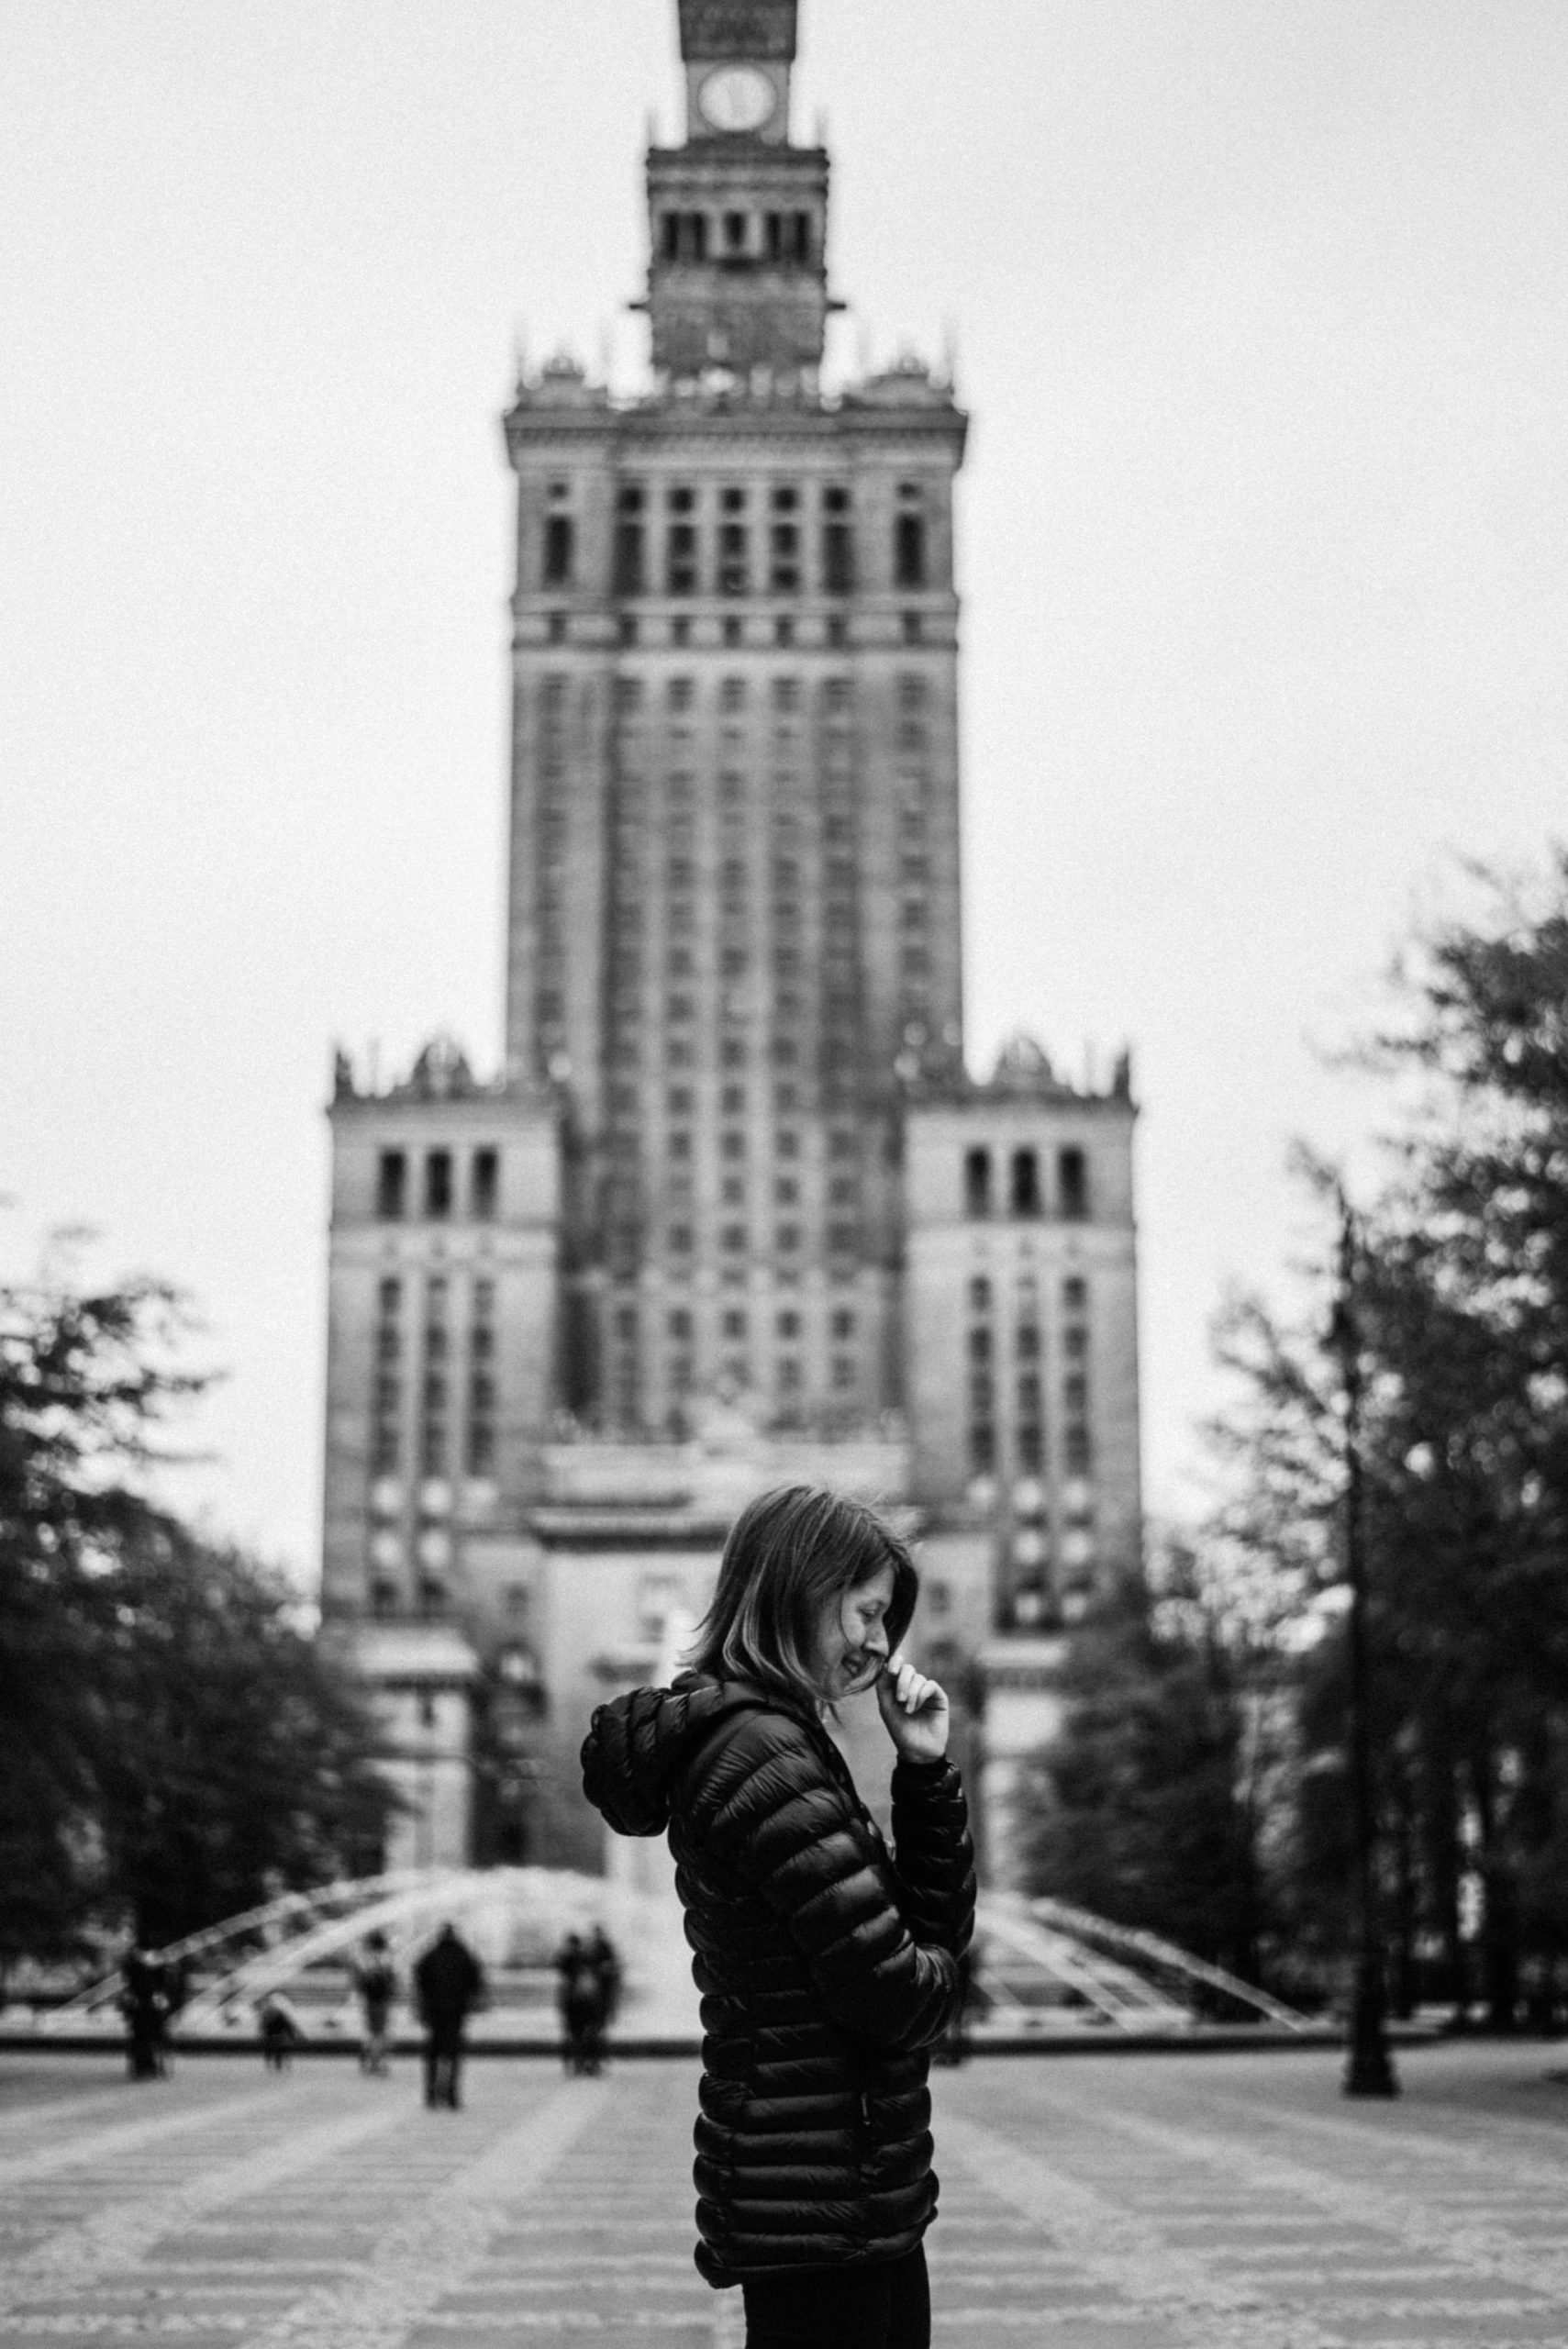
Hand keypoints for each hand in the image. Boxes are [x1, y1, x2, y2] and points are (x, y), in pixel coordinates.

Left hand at [875, 1649, 948, 1764]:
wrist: (917, 1751)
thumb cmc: (900, 1730)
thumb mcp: (886, 1708)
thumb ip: (883, 1687)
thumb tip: (885, 1666)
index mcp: (898, 1687)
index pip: (897, 1667)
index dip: (894, 1662)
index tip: (891, 1669)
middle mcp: (913, 1687)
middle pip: (908, 1669)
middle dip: (902, 1681)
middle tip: (899, 1699)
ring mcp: (926, 1691)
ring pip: (919, 1678)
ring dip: (911, 1693)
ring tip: (908, 1710)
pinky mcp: (939, 1697)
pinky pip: (930, 1685)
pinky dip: (921, 1694)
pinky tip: (917, 1707)